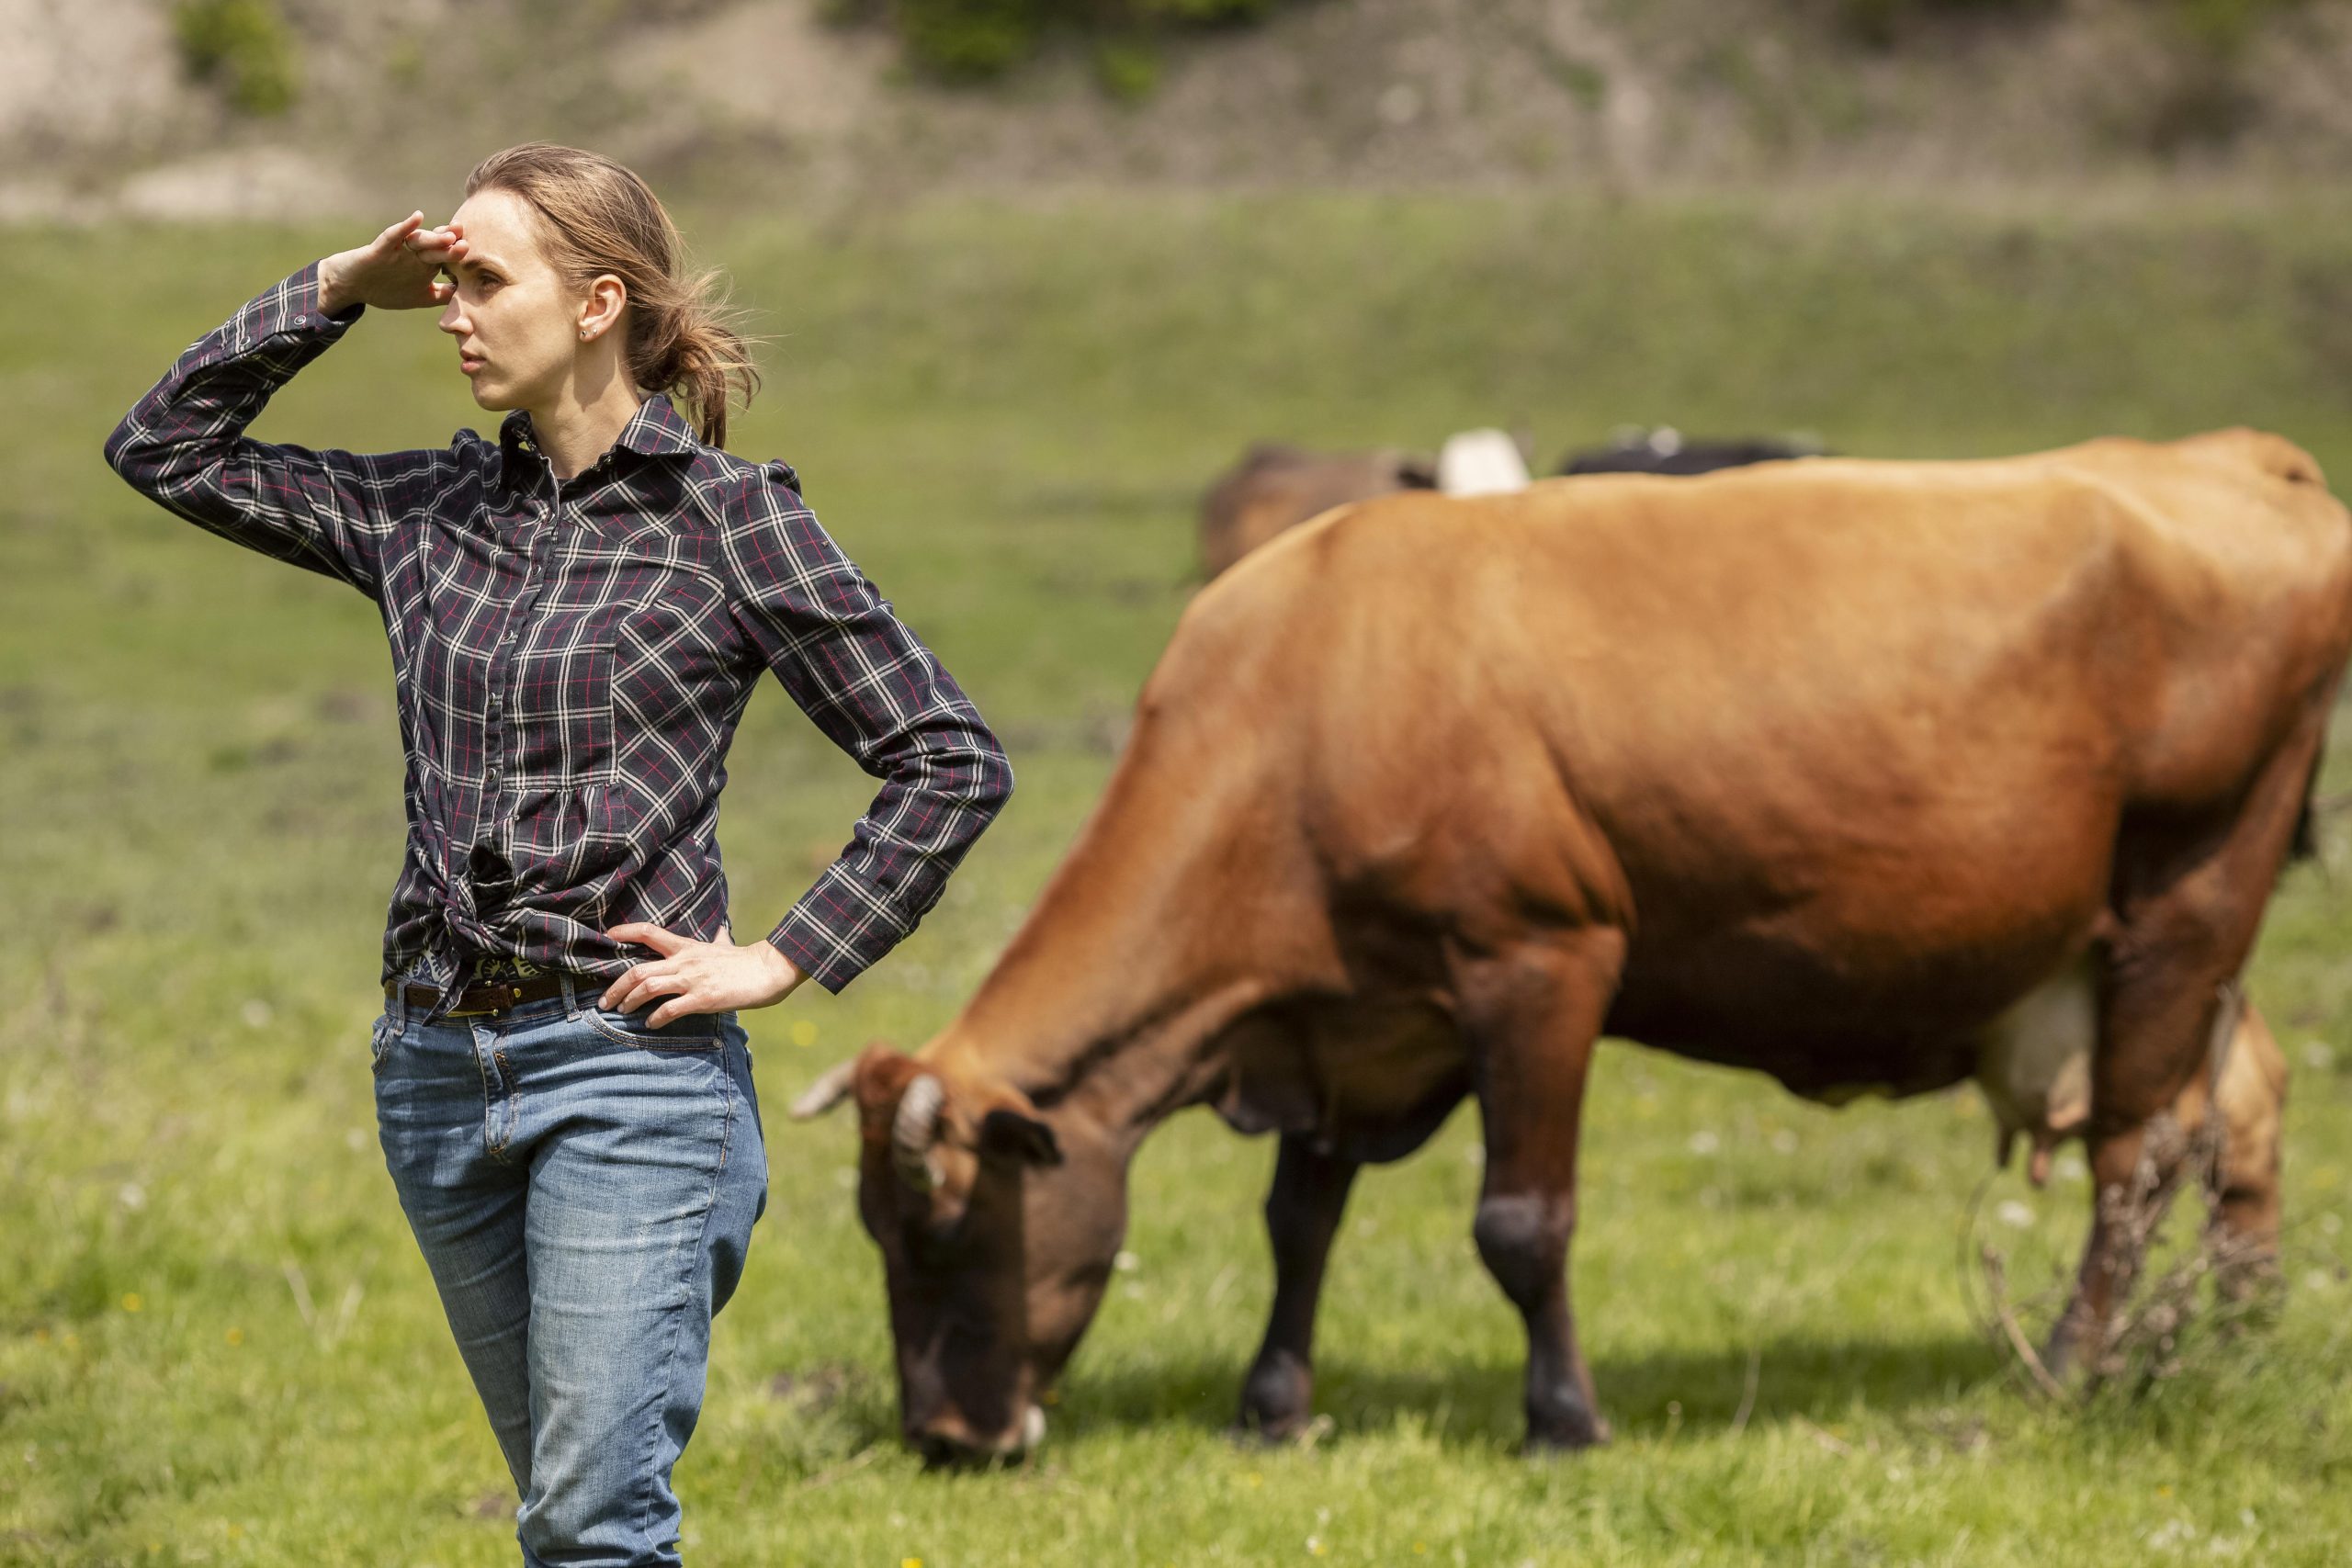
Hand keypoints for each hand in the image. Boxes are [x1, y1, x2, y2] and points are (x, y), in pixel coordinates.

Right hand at [317, 210, 467, 315]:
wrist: (351, 286)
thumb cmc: (386, 288)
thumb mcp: (420, 297)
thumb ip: (443, 295)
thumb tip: (468, 296)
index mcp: (426, 265)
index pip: (446, 259)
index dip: (458, 258)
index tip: (476, 259)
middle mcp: (415, 254)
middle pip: (436, 248)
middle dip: (451, 246)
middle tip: (466, 242)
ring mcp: (399, 250)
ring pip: (419, 242)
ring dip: (434, 237)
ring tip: (449, 235)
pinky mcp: (380, 249)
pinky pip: (394, 236)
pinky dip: (405, 227)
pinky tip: (417, 217)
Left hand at [599, 920, 808, 1026]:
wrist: (767, 970)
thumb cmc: (746, 960)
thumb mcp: (725, 944)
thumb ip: (717, 938)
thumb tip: (721, 929)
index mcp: (686, 946)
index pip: (649, 931)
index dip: (625, 931)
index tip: (608, 936)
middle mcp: (684, 961)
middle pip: (638, 970)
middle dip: (616, 987)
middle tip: (605, 1001)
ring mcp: (692, 980)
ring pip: (648, 988)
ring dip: (630, 1002)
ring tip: (622, 1011)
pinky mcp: (702, 999)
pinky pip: (669, 1010)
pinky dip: (655, 1019)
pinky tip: (650, 1024)